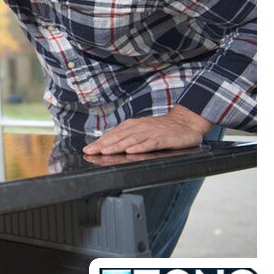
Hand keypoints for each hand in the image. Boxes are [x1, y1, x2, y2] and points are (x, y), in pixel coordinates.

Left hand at [82, 105, 211, 154]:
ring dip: (117, 145)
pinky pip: (150, 143)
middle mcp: (139, 127)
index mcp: (133, 125)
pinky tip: (131, 151)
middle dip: (102, 144)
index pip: (113, 134)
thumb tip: (109, 145)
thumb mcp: (142, 130)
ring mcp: (151, 132)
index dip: (100, 141)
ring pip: (131, 139)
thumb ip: (128, 137)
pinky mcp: (163, 139)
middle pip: (118, 136)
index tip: (87, 149)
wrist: (186, 122)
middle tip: (89, 151)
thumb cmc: (162, 128)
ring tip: (105, 151)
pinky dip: (140, 147)